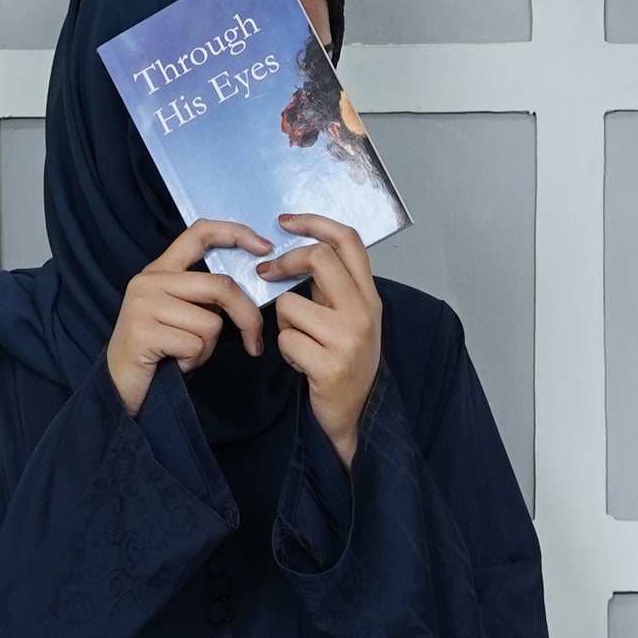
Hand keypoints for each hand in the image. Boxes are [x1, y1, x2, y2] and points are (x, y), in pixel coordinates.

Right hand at [105, 219, 273, 416]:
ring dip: (207, 348)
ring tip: (182, 354)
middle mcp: (150, 280)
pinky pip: (195, 346)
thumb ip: (203, 295)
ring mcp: (144, 305)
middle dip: (247, 317)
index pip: (200, 233)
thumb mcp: (180, 314)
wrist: (117, 386)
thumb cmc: (158, 352)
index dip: (235, 233)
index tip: (264, 248)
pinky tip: (173, 363)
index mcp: (160, 270)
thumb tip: (248, 291)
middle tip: (254, 343)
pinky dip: (193, 362)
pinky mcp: (143, 332)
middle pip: (220, 286)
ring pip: (211, 322)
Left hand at [258, 214, 381, 466]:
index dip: (315, 222)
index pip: (348, 240)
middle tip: (267, 273)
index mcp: (370, 296)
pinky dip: (286, 352)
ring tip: (300, 343)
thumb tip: (295, 257)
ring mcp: (348, 339)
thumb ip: (332, 290)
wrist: (358, 416)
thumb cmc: (346, 364)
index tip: (286, 221)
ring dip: (284, 324)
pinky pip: (286, 341)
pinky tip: (301, 364)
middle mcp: (364, 312)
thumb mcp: (351, 319)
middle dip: (285, 262)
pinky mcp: (329, 365)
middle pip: (319, 259)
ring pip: (290, 306)